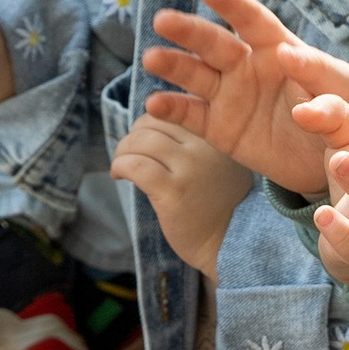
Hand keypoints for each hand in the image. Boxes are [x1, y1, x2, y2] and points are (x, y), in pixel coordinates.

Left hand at [109, 118, 251, 279]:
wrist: (229, 242)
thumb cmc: (219, 202)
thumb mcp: (219, 160)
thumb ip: (193, 140)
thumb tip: (147, 124)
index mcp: (217, 133)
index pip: (174, 107)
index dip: (151, 121)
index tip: (145, 138)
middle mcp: (206, 145)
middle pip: (153, 121)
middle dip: (133, 136)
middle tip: (129, 154)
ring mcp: (190, 168)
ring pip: (140, 141)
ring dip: (122, 151)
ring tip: (122, 166)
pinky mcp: (173, 192)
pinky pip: (135, 166)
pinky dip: (120, 166)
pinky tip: (119, 176)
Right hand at [138, 0, 348, 193]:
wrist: (332, 161)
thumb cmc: (343, 110)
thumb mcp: (341, 86)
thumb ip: (316, 71)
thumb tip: (285, 54)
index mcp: (277, 47)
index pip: (253, 21)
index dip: (233, 5)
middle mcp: (246, 66)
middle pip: (214, 43)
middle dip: (189, 30)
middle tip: (163, 20)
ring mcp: (229, 96)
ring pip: (195, 74)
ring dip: (173, 64)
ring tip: (151, 57)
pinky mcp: (219, 128)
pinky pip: (191, 115)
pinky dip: (172, 109)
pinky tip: (155, 102)